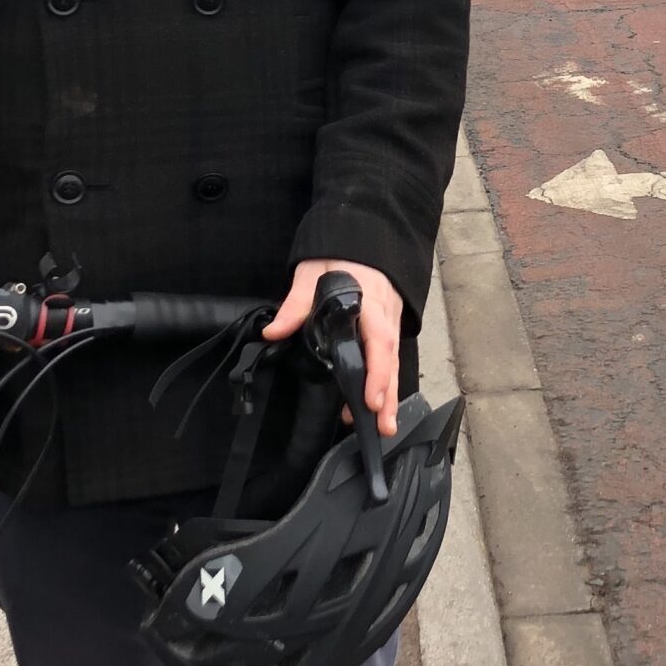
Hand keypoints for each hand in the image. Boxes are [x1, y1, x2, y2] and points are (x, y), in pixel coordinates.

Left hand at [263, 259, 400, 436]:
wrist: (362, 238)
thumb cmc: (338, 258)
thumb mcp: (312, 274)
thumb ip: (295, 304)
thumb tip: (272, 332)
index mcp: (370, 302)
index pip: (378, 341)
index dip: (377, 373)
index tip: (371, 399)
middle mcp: (385, 316)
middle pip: (390, 360)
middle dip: (388, 394)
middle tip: (383, 426)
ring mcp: (390, 322)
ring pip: (393, 362)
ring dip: (390, 395)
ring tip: (384, 427)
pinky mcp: (387, 327)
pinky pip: (389, 358)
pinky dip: (384, 382)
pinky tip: (372, 405)